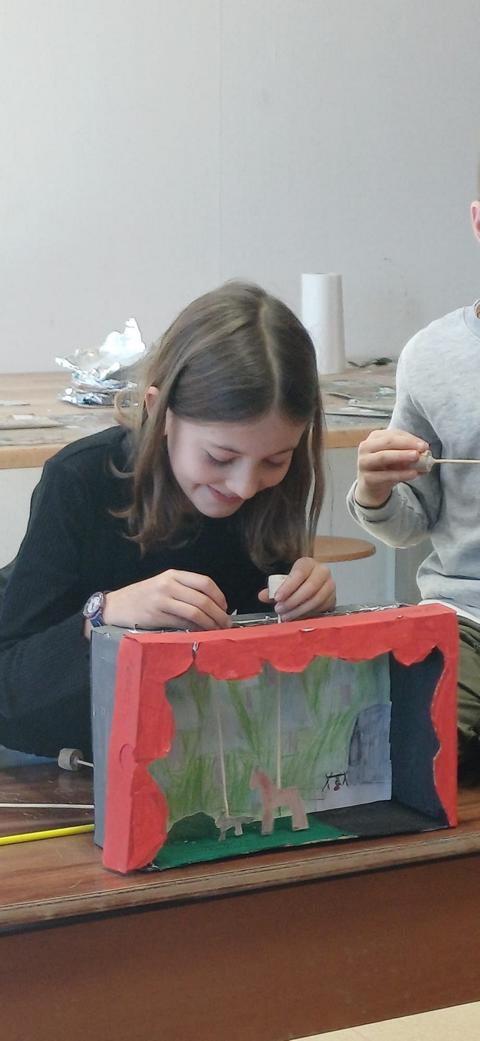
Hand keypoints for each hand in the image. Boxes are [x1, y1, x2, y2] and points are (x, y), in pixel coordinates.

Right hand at [101, 570, 230, 630]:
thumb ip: (184, 591)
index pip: (204, 582)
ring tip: (217, 630)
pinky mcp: (157, 616)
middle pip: (202, 599)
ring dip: (210, 623)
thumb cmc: (142, 597)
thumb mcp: (163, 585)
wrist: (115, 606)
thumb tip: (212, 607)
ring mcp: (162, 600)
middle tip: (226, 624)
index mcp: (173, 575)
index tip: (225, 607)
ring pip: (195, 612)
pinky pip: (182, 623)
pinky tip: (200, 633)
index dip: (219, 596)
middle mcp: (168, 585)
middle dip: (218, 613)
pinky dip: (195, 629)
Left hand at [258, 558, 335, 620]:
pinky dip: (307, 614)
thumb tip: (262, 596)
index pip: (299, 573)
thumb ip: (274, 588)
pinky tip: (296, 617)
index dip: (288, 586)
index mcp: (308, 563)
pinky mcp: (333, 598)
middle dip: (293, 601)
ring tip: (286, 615)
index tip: (277, 598)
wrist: (313, 583)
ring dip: (299, 610)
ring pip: (316, 599)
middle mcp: (322, 571)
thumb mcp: (285, 581)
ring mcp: (330, 585)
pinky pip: (321, 608)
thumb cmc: (297, 581)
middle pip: (310, 587)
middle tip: (279, 609)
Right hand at [355, 429, 428, 507]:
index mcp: (375, 438)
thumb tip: (425, 452)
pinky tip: (413, 473)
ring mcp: (364, 463)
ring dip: (402, 455)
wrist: (372, 487)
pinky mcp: (367, 478)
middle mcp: (366, 448)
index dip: (410, 438)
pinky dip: (401, 474)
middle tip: (422, 448)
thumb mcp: (397, 457)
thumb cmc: (386, 467)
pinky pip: (386, 475)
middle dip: (407, 444)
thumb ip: (409, 452)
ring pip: (383, 456)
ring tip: (417, 457)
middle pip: (387, 442)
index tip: (424, 445)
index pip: (394, 434)